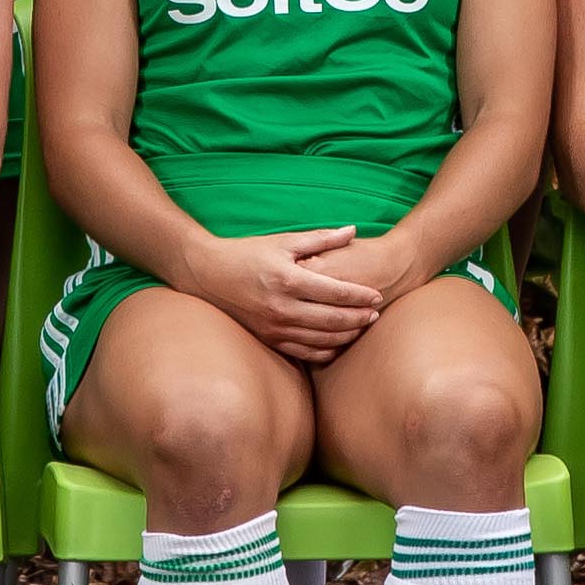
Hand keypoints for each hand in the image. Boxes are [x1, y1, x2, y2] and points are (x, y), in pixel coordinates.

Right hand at [194, 228, 391, 366]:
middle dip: (359, 318)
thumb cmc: (247, 253)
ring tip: (363, 326)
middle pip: (332, 320)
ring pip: (321, 340)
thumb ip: (321, 239)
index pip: (336, 292)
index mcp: (288, 279)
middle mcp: (281, 307)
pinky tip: (337, 343)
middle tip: (377, 313)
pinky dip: (325, 351)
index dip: (360, 296)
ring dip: (346, 335)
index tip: (378, 295)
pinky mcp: (267, 339)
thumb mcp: (283, 241)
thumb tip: (352, 231)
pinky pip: (303, 353)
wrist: (206, 274)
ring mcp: (273, 327)